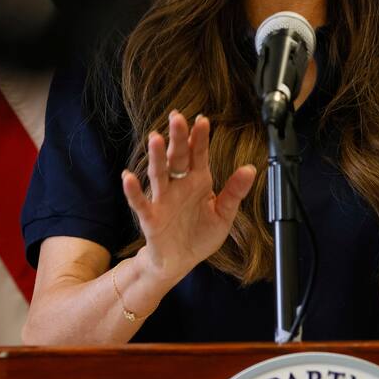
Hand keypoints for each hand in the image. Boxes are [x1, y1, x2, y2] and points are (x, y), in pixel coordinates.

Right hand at [122, 112, 256, 283]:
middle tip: (177, 117)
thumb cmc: (200, 234)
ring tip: (155, 138)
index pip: (199, 154)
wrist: (181, 261)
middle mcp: (179, 186)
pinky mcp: (150, 217)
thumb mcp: (224, 213)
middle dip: (177, 138)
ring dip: (156, 156)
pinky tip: (128, 177)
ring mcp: (163, 200)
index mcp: (198, 181)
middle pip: (177, 157)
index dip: (200, 137)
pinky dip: (133, 191)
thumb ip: (235, 191)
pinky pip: (140, 202)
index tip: (202, 120)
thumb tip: (251, 169)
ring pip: (159, 174)